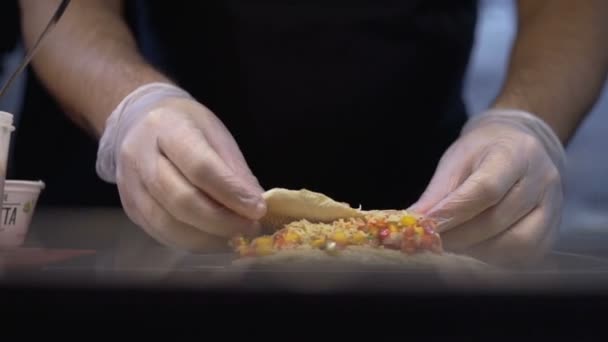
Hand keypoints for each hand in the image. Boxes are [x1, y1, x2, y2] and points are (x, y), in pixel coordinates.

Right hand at [97, 83, 265, 251]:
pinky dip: (192, 242)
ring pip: (167, 224)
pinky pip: (160, 234)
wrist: (139, 122)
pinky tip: (214, 239)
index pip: (200, 167)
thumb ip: (234, 170)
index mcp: (167, 127)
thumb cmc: (187, 127)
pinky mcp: (129, 207)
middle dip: (221, 221)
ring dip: (207, 238)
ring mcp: (129, 185)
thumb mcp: (216, 134)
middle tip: (250, 228)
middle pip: (180, 200)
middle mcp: (140, 155)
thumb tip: (255, 206)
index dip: (231, 193)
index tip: (258, 209)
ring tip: (235, 237)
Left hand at [409, 109, 566, 265]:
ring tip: (454, 243)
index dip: (453, 212)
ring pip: (516, 243)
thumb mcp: (455, 162)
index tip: (426, 225)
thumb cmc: (482, 154)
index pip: (486, 189)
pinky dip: (495, 257)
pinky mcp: (553, 230)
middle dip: (458, 236)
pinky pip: (526, 255)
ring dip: (477, 250)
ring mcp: (553, 206)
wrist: (519, 147)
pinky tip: (476, 248)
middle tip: (431, 240)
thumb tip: (411, 222)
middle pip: (497, 219)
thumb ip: (436, 194)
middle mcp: (542, 179)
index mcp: (516, 153)